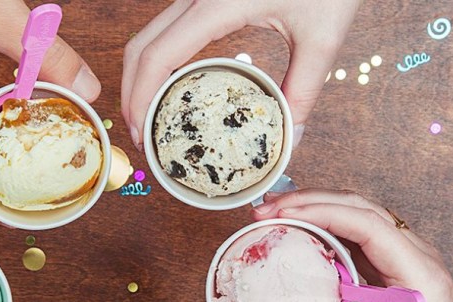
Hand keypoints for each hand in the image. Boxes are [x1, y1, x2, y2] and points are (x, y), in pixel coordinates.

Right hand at [122, 0, 361, 147]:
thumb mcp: (321, 36)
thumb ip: (303, 88)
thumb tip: (290, 136)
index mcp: (217, 5)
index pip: (159, 57)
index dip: (141, 99)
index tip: (143, 135)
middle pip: (140, 47)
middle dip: (131, 95)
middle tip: (141, 137)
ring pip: (147, 37)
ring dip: (140, 78)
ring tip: (149, 118)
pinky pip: (166, 30)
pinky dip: (156, 62)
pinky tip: (168, 89)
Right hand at [251, 189, 452, 301]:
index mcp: (417, 275)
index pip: (367, 224)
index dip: (321, 211)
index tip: (281, 214)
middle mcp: (416, 256)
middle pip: (361, 207)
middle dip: (311, 201)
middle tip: (267, 208)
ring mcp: (407, 257)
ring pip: (360, 213)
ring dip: (318, 207)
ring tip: (276, 211)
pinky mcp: (395, 265)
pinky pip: (359, 233)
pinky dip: (326, 226)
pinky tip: (299, 231)